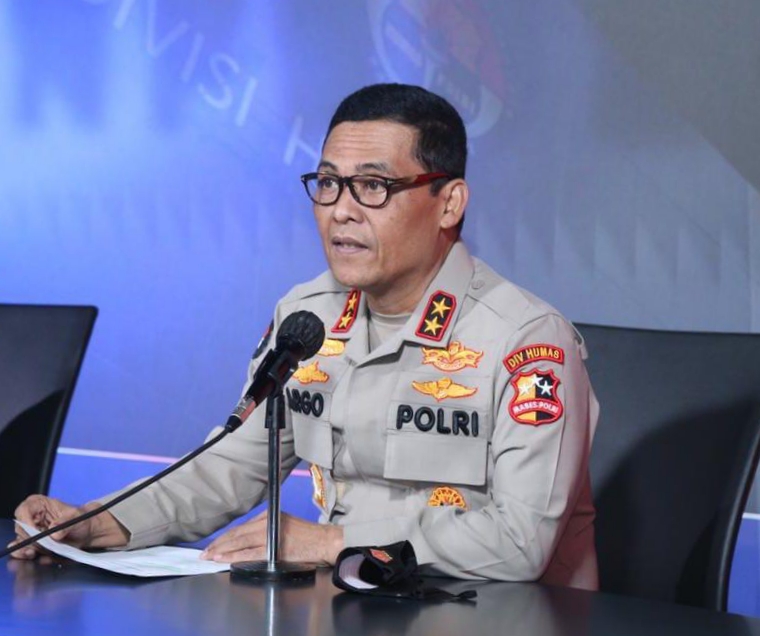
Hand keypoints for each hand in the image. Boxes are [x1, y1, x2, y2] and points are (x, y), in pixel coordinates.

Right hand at [9, 495, 128, 558]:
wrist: (87, 532)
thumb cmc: (81, 519)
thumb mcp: (77, 517)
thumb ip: (65, 523)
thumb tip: (54, 534)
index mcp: (39, 504)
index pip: (23, 510)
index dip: (26, 521)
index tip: (36, 532)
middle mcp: (32, 517)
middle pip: (21, 529)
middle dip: (31, 539)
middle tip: (43, 544)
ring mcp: (31, 532)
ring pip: (22, 542)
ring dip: (29, 549)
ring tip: (40, 552)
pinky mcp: (33, 545)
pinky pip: (24, 552)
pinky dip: (30, 556)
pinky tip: (40, 556)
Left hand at [201, 510, 343, 564]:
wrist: (322, 540)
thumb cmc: (306, 535)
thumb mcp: (283, 523)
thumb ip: (266, 527)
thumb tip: (247, 538)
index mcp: (268, 515)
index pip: (242, 526)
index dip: (226, 536)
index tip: (214, 543)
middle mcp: (266, 521)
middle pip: (237, 532)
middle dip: (219, 543)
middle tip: (204, 552)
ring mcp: (269, 534)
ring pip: (239, 541)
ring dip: (221, 549)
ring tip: (209, 556)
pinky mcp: (273, 548)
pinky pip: (248, 552)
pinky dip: (233, 556)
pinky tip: (222, 559)